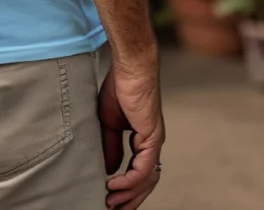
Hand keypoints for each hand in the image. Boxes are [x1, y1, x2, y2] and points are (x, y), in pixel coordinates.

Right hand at [98, 60, 164, 209]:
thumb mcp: (108, 122)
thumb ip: (110, 146)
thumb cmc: (119, 87)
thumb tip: (110, 169)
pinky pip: (143, 168)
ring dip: (129, 194)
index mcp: (143, 138)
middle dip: (130, 199)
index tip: (110, 197)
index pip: (138, 171)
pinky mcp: (152, 138)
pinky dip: (129, 180)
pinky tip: (113, 184)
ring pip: (147, 179)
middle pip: (146, 182)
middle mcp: (152, 143)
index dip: (126, 187)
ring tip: (111, 202)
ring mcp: (154, 141)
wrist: (130, 68)